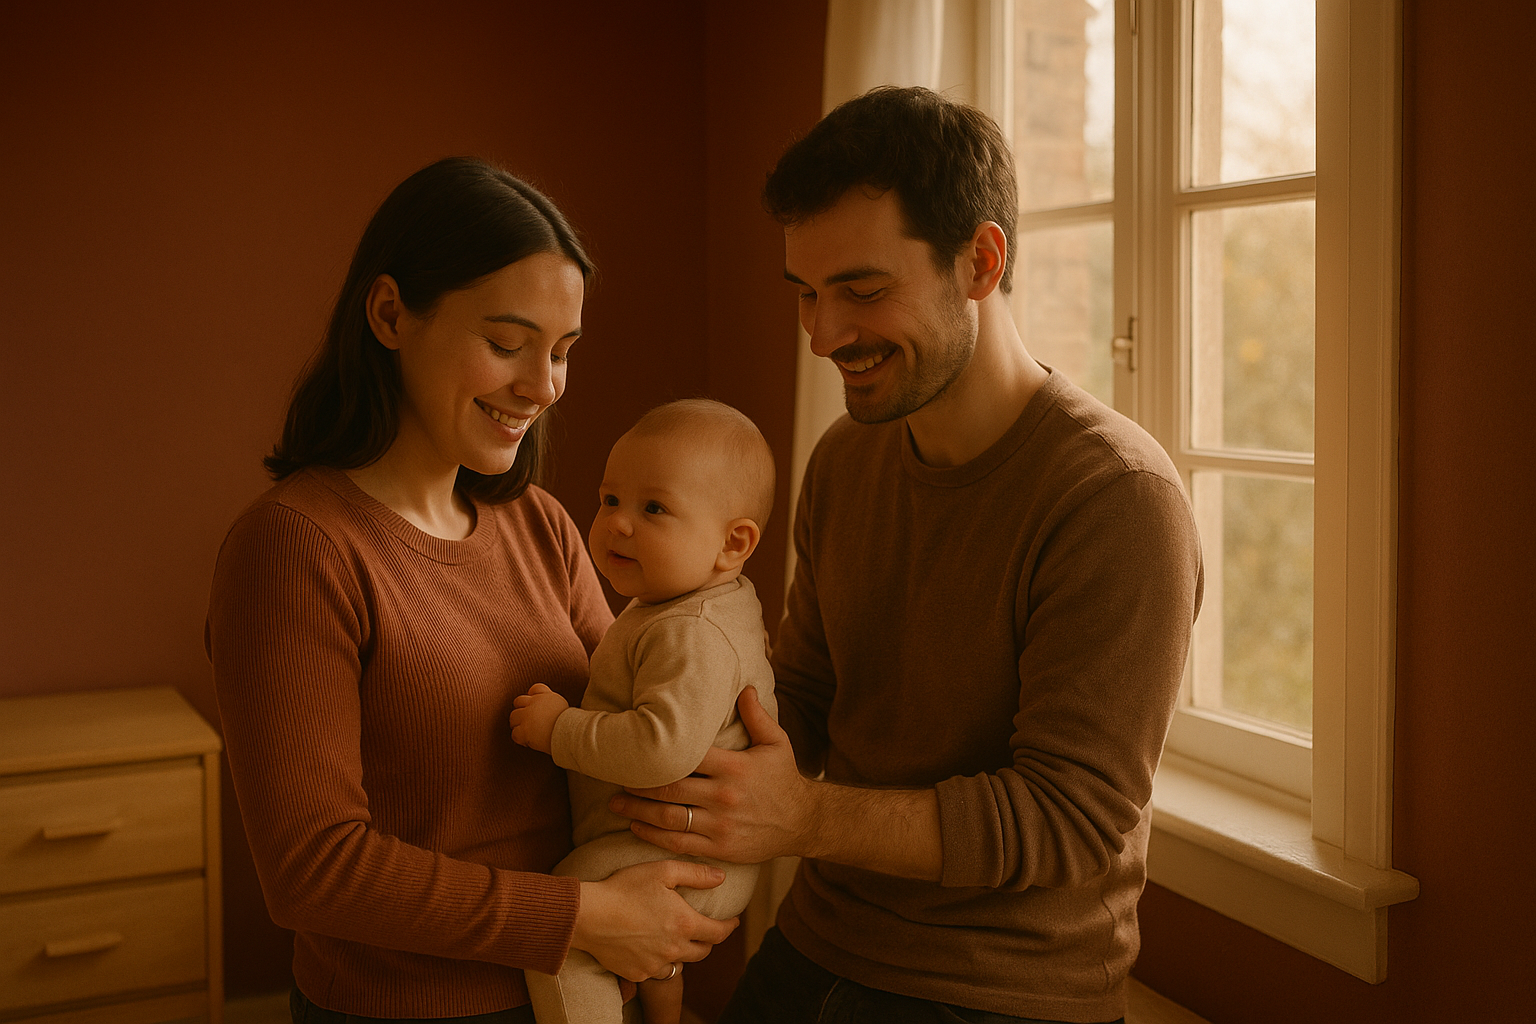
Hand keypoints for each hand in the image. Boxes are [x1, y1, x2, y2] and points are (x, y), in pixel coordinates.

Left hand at [509, 684, 567, 752]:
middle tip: (528, 722)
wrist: (572, 733)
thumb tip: (550, 714)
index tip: (535, 706)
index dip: (532, 697)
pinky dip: (520, 738)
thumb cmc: (573, 725)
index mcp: (547, 696)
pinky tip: (529, 742)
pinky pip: (514, 734)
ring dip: (518, 724)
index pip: (535, 689)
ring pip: (513, 717)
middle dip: (521, 711)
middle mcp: (535, 703)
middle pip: (518, 701)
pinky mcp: (524, 730)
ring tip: (527, 732)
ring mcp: (527, 716)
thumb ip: (553, 706)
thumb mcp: (565, 708)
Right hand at [571, 860, 736, 981]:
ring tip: (679, 940)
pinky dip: (660, 961)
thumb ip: (696, 874)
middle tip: (705, 929)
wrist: (589, 915)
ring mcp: (656, 964)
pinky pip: (657, 971)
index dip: (729, 927)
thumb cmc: (625, 888)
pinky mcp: (638, 973)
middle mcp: (674, 949)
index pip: (719, 932)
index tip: (733, 921)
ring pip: (681, 964)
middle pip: (703, 952)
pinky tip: (653, 948)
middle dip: (708, 941)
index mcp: (685, 924)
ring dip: (684, 953)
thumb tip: (722, 877)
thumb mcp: (662, 871)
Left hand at [610, 688, 817, 863]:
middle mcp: (724, 795)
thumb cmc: (785, 778)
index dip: (657, 754)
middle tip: (614, 777)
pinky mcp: (719, 848)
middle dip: (637, 784)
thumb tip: (744, 686)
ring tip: (615, 804)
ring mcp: (720, 825)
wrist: (804, 822)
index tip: (634, 749)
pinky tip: (636, 828)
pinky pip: (679, 842)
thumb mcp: (776, 742)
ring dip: (637, 811)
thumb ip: (756, 715)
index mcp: (734, 766)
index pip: (686, 756)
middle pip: (669, 788)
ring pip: (669, 817)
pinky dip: (653, 836)